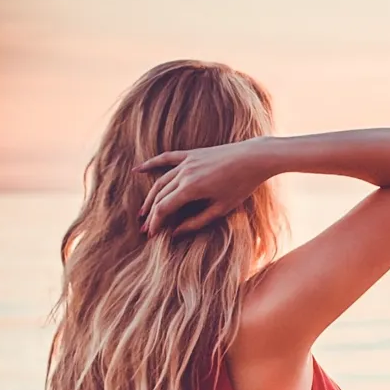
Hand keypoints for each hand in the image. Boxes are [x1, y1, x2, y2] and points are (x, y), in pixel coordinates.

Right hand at [136, 137, 273, 235]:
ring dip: (150, 197)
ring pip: (160, 181)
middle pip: (160, 196)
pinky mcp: (191, 154)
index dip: (156, 223)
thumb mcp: (221, 208)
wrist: (253, 158)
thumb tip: (176, 232)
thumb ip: (197, 221)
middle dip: (151, 214)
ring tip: (143, 211)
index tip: (151, 235)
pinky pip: (166, 158)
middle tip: (145, 228)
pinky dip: (151, 164)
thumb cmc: (241, 185)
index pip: (164, 208)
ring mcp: (186, 162)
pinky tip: (137, 170)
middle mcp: (184, 174)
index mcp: (191, 189)